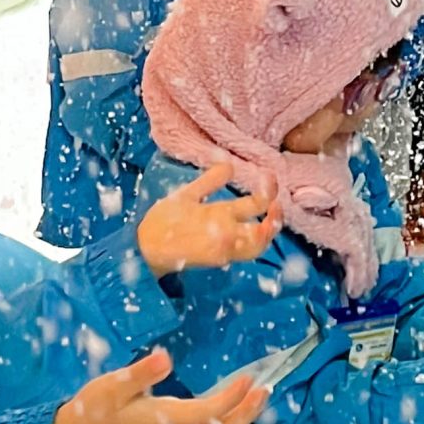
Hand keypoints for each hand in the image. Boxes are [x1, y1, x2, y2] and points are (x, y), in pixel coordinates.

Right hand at [51, 349, 268, 423]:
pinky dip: (230, 422)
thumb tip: (165, 357)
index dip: (230, 399)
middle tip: (267, 389)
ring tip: (260, 396)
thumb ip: (140, 373)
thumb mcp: (113, 384)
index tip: (248, 378)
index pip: (206, 412)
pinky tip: (238, 404)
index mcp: (163, 420)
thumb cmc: (98, 406)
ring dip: (242, 419)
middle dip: (246, 414)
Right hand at [137, 163, 282, 274]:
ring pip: (258, 246)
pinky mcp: (220, 260)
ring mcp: (225, 251)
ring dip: (268, 233)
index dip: (269, 190)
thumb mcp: (185, 194)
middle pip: (263, 231)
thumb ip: (210, 179)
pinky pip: (245, 253)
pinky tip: (251, 228)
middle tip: (276, 203)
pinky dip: (255, 241)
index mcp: (218, 214)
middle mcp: (226, 235)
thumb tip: (230, 163)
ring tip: (269, 218)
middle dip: (275, 217)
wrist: (147, 251)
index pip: (257, 202)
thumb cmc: (162, 221)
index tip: (269, 178)